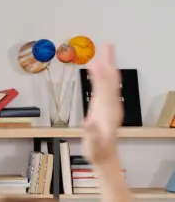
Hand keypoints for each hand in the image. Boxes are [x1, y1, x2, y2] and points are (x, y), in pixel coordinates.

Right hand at [83, 43, 122, 165]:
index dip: (100, 74)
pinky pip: (105, 88)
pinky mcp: (105, 108)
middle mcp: (111, 105)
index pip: (104, 88)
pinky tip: (99, 71)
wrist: (105, 157)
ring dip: (108, 66)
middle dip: (109, 62)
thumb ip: (93, 133)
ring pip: (110, 82)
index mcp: (108, 111)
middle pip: (111, 79)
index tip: (95, 61)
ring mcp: (109, 105)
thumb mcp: (95, 145)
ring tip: (105, 52)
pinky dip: (103, 77)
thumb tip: (89, 121)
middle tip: (108, 44)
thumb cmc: (98, 152)